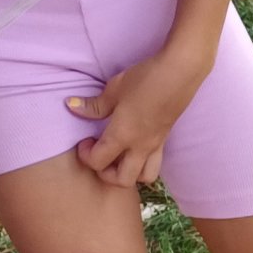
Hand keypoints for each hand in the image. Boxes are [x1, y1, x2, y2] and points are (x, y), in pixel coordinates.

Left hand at [66, 49, 204, 188]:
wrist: (180, 72)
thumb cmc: (145, 79)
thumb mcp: (115, 89)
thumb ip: (94, 105)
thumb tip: (72, 106)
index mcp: (122, 135)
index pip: (98, 161)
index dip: (86, 155)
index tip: (85, 140)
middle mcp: (140, 146)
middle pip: (122, 180)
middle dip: (106, 174)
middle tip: (101, 153)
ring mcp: (156, 145)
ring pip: (145, 177)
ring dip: (130, 172)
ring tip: (121, 155)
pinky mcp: (166, 139)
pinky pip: (155, 163)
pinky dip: (143, 163)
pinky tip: (136, 144)